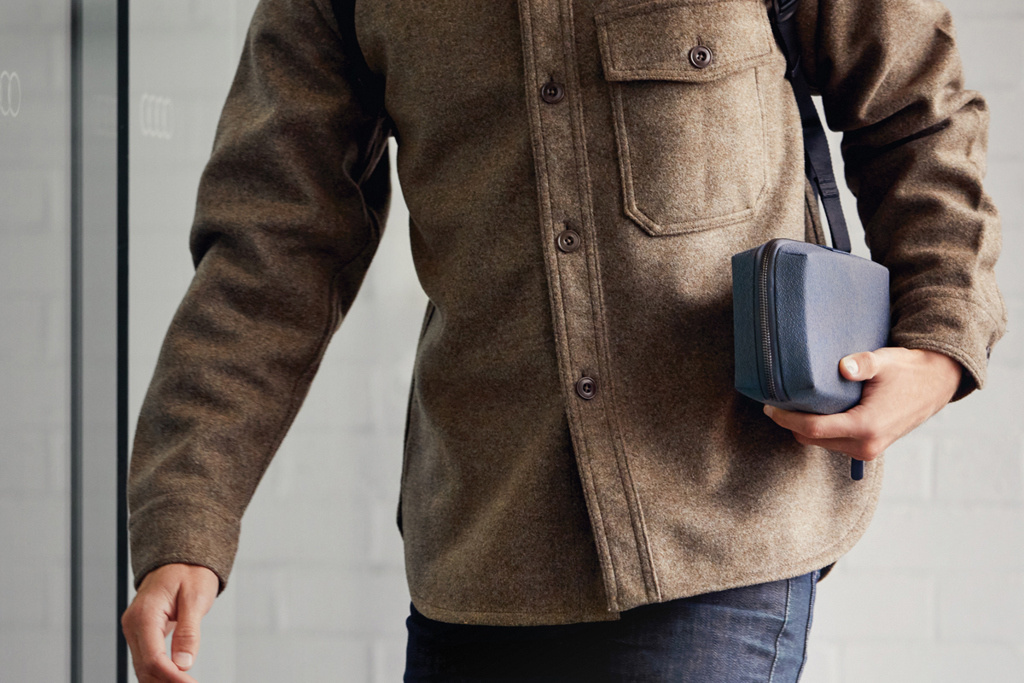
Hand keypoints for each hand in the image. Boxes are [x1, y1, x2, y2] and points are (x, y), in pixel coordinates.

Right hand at [121, 563, 219, 681]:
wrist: (181, 558)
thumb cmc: (189, 571)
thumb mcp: (195, 598)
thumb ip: (188, 632)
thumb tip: (184, 663)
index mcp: (145, 615)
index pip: (153, 659)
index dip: (173, 678)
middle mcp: (134, 625)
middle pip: (145, 668)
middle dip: (168, 682)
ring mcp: (135, 630)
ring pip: (144, 668)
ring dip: (164, 680)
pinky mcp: (142, 633)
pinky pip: (148, 659)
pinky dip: (161, 673)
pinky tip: (177, 679)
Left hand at [763, 347, 962, 460]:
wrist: (935, 385)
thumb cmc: (908, 370)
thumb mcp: (885, 361)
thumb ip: (864, 364)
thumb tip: (843, 366)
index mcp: (866, 427)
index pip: (812, 429)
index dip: (786, 419)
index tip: (769, 406)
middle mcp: (866, 445)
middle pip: (812, 439)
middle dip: (791, 423)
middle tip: (776, 401)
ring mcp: (868, 451)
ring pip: (821, 443)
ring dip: (805, 428)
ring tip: (794, 404)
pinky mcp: (869, 450)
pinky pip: (834, 443)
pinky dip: (820, 431)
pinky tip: (814, 412)